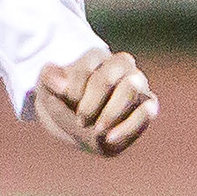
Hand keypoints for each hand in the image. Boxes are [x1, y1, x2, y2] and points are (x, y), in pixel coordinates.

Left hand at [36, 49, 157, 156]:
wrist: (75, 122)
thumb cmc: (63, 100)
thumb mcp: (47, 87)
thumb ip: (49, 79)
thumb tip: (62, 86)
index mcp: (97, 57)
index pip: (90, 62)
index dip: (75, 85)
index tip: (65, 102)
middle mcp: (122, 66)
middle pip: (111, 74)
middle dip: (93, 101)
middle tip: (81, 120)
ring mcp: (137, 84)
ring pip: (132, 88)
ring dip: (112, 112)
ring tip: (98, 130)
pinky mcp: (148, 105)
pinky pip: (149, 110)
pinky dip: (131, 125)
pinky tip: (110, 138)